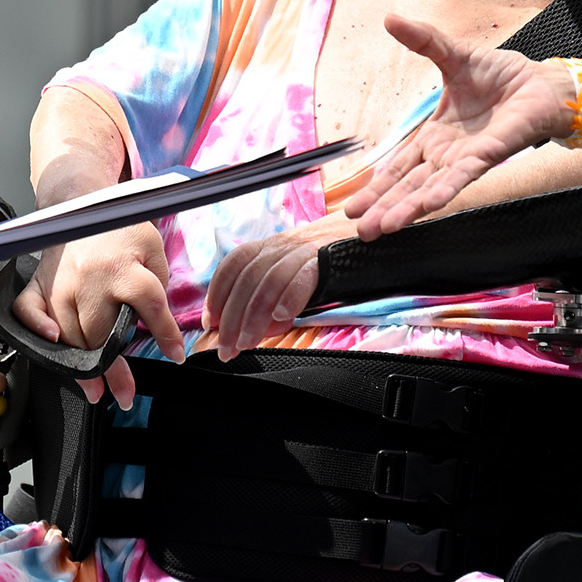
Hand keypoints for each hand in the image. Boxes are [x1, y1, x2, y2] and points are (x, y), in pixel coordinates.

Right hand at [16, 222, 183, 407]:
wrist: (80, 206)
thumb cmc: (118, 230)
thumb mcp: (152, 247)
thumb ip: (158, 284)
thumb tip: (157, 325)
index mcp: (123, 267)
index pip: (149, 305)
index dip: (164, 334)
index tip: (175, 355)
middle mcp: (88, 280)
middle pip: (101, 335)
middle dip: (114, 371)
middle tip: (125, 396)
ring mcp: (59, 284)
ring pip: (69, 336)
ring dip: (81, 368)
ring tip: (97, 389)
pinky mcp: (39, 286)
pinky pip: (28, 313)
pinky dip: (36, 331)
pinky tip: (52, 346)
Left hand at [202, 219, 346, 358]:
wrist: (372, 233)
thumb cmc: (331, 263)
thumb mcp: (294, 270)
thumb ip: (272, 294)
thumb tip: (249, 328)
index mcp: (272, 246)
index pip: (234, 265)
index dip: (217, 295)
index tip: (210, 323)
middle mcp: (284, 244)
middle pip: (247, 280)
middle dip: (231, 318)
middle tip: (226, 348)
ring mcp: (306, 250)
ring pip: (269, 282)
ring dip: (253, 318)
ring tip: (246, 344)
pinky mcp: (328, 259)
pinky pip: (302, 279)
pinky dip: (288, 300)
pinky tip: (281, 320)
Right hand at [343, 13, 576, 235]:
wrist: (540, 82)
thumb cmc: (502, 75)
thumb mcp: (453, 55)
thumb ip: (422, 41)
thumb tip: (389, 17)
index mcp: (433, 138)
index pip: (398, 169)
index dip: (375, 188)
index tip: (351, 208)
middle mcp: (446, 155)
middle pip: (407, 187)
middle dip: (382, 208)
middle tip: (359, 230)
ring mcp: (465, 160)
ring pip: (428, 189)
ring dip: (405, 209)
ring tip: (382, 229)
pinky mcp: (488, 157)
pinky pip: (461, 177)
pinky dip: (442, 191)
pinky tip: (426, 206)